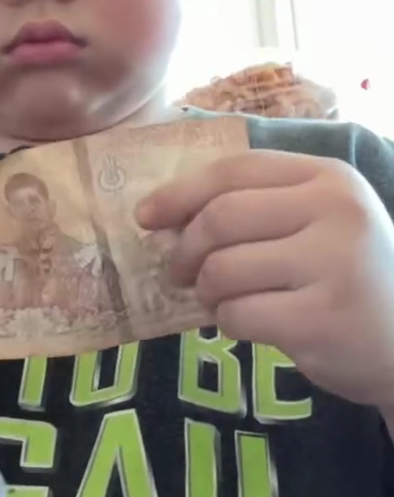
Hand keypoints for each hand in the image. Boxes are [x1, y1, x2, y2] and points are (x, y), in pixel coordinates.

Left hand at [137, 149, 393, 409]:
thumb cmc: (350, 279)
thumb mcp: (320, 223)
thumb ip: (256, 209)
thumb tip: (164, 219)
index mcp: (329, 177)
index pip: (236, 170)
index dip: (181, 192)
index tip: (146, 216)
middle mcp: (336, 211)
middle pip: (221, 218)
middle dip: (185, 250)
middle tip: (182, 273)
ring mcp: (332, 264)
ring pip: (223, 270)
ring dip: (208, 292)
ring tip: (224, 301)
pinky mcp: (321, 319)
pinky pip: (238, 315)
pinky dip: (229, 323)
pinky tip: (251, 326)